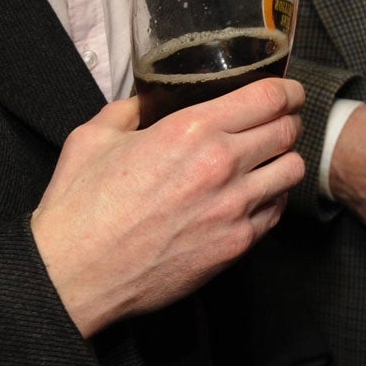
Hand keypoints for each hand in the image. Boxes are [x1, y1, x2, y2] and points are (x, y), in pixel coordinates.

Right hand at [31, 78, 305, 337]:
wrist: (73, 276)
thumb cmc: (79, 208)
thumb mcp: (94, 138)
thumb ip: (128, 111)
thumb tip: (145, 100)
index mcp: (191, 130)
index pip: (269, 97)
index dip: (287, 89)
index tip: (288, 91)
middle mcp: (220, 165)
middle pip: (288, 130)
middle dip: (288, 121)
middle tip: (279, 122)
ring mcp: (232, 208)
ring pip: (292, 171)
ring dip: (284, 160)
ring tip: (269, 160)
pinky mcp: (235, 245)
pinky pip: (276, 212)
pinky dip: (272, 199)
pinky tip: (253, 196)